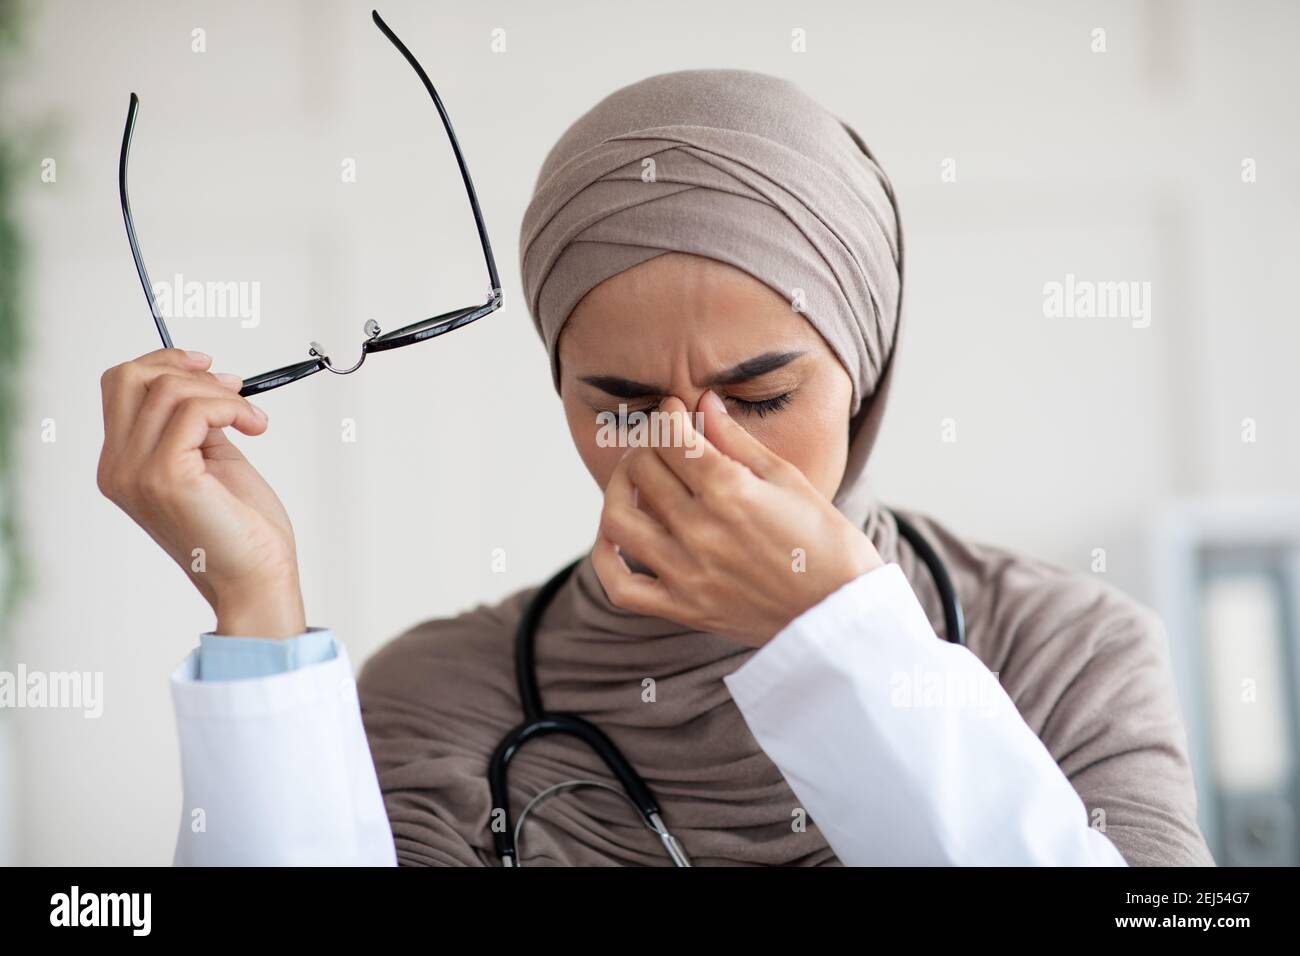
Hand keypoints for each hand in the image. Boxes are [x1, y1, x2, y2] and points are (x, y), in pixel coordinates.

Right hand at [97, 348, 305, 636]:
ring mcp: (136, 473)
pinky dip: (231, 407)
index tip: (210, 368)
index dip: (164, 364)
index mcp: (122, 464)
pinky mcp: (165, 477)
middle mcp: (118, 469)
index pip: (120, 387)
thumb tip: (206, 383)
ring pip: (166, 390)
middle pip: (129, 378)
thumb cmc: (242, 530)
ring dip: (220, 394)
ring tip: (253, 419)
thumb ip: (196, 425)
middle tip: (233, 388)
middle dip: (185, 368)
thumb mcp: (213, 462)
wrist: (256, 578)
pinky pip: (193, 411)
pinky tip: (255, 427)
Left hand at [593, 390, 882, 646]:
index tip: (675, 410)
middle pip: (642, 471)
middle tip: (660, 443)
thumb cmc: (825, 542)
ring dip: (617, 489)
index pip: (673, 439)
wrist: (840, 613)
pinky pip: (620, 587)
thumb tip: (705, 404)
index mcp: (731, 492)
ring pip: (619, 520)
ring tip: (634, 481)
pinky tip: (614, 536)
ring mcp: (686, 573)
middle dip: (646, 445)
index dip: (668, 415)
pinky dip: (605, 558)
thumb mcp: (789, 480)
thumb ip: (738, 441)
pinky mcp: (682, 608)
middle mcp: (701, 530)